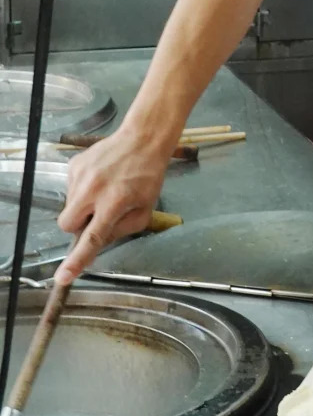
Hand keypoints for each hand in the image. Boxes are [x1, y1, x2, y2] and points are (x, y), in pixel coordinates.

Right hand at [55, 126, 169, 284]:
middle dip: (78, 227)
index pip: (92, 238)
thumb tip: (97, 242)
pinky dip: (82, 190)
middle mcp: (93, 189)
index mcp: (115, 203)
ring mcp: (81, 175)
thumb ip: (121, 230)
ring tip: (104, 190)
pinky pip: (70, 189)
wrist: (142, 139)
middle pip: (67, 224)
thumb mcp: (144, 210)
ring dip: (82, 206)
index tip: (62, 277)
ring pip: (68, 206)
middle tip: (97, 216)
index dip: (77, 260)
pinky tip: (99, 179)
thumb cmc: (148, 177)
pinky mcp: (74, 164)